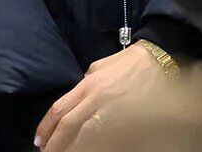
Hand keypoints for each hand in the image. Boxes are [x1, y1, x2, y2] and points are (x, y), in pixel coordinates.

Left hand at [35, 43, 165, 150]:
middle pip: (68, 126)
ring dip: (70, 147)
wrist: (162, 59)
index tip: (39, 140)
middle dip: (54, 144)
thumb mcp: (104, 64)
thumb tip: (79, 90)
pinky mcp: (127, 119)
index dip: (46, 127)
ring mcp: (112, 111)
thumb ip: (88, 79)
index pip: (60, 110)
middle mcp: (96, 98)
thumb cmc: (133, 59)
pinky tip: (86, 149)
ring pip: (84, 136)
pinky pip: (105, 138)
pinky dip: (92, 146)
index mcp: (89, 84)